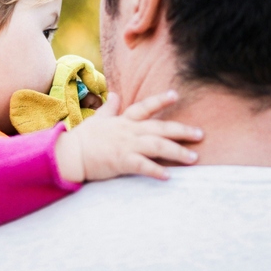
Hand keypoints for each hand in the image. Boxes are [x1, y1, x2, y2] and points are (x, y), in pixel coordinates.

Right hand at [54, 91, 201, 183]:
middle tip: (201, 134)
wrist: (70, 154)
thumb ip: (110, 108)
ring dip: (177, 151)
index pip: (145, 107)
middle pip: (160, 127)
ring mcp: (126, 145)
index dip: (161, 101)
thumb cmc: (84, 138)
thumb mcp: (98, 119)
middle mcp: (128, 130)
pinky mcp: (121, 161)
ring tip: (194, 158)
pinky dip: (156, 170)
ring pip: (157, 145)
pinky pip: (142, 165)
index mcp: (124, 120)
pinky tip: (169, 176)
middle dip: (182, 130)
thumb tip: (115, 94)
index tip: (176, 95)